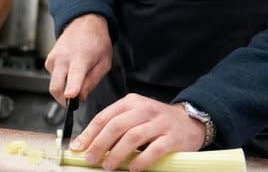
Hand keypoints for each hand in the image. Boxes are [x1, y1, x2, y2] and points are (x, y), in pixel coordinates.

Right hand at [45, 13, 111, 104]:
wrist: (83, 23)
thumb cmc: (97, 42)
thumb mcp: (104, 63)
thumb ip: (92, 81)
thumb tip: (81, 97)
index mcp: (80, 58)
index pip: (74, 76)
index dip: (71, 88)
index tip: (70, 97)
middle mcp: (63, 58)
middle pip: (56, 87)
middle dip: (63, 100)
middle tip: (75, 101)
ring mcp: (53, 59)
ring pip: (53, 84)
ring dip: (63, 89)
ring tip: (76, 78)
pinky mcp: (48, 60)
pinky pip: (53, 77)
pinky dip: (61, 80)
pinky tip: (70, 71)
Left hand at [71, 94, 206, 171]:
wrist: (190, 121)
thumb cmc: (156, 121)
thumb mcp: (134, 116)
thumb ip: (115, 125)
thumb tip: (89, 143)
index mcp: (131, 102)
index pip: (104, 117)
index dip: (88, 133)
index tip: (77, 147)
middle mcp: (144, 109)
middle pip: (116, 126)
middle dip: (99, 144)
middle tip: (91, 159)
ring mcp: (160, 123)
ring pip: (132, 137)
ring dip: (117, 154)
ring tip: (108, 166)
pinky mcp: (173, 138)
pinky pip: (154, 150)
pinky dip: (141, 160)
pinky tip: (133, 169)